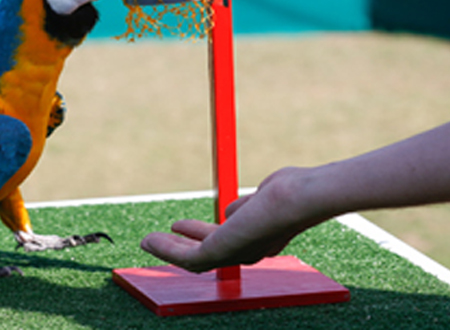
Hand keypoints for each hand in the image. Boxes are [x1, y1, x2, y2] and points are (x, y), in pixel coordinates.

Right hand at [140, 167, 327, 272]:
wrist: (300, 199)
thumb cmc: (292, 192)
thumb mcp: (263, 197)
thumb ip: (247, 206)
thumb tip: (232, 212)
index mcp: (259, 238)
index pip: (226, 241)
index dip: (202, 234)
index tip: (185, 227)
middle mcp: (246, 251)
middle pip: (206, 252)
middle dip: (183, 245)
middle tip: (164, 236)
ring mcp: (233, 254)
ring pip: (192, 258)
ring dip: (168, 251)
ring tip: (148, 240)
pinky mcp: (220, 253)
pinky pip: (185, 257)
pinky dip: (164, 250)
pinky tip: (149, 240)